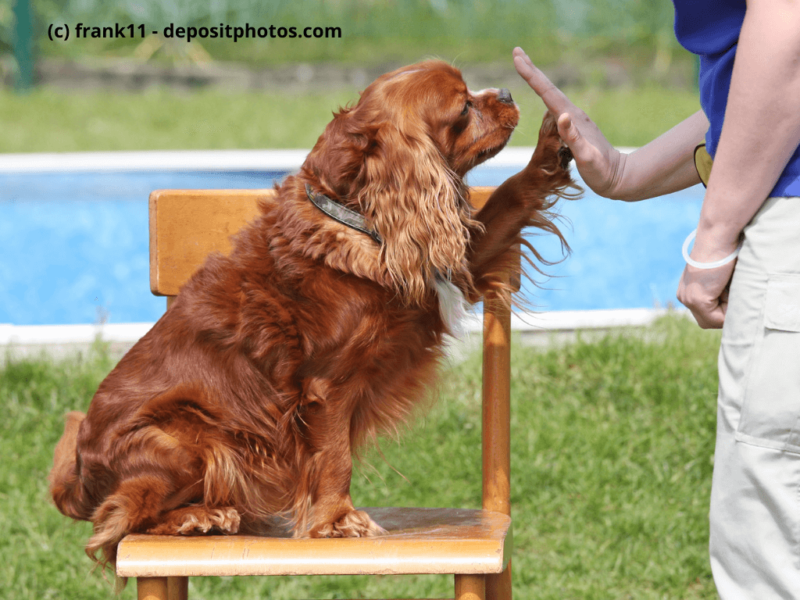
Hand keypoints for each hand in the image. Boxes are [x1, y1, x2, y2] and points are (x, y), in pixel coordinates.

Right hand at [512, 47, 625, 197]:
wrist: (620, 177)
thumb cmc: (602, 171)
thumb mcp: (587, 157)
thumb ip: (574, 138)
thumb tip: (561, 115)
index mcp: (572, 118)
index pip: (547, 93)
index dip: (531, 75)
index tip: (517, 57)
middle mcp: (572, 114)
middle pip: (548, 89)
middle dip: (532, 70)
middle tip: (517, 51)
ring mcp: (574, 120)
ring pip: (551, 96)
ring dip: (537, 81)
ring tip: (524, 67)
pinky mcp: (575, 128)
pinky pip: (555, 108)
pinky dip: (545, 98)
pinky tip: (543, 98)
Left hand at [676, 231, 739, 328]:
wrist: (717, 238)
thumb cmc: (724, 253)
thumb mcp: (719, 279)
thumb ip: (719, 293)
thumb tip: (732, 310)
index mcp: (687, 291)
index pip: (706, 315)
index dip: (722, 308)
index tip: (730, 292)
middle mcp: (684, 297)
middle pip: (708, 321)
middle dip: (724, 312)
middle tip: (730, 291)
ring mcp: (688, 299)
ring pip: (713, 321)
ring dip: (727, 309)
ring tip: (729, 287)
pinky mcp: (697, 300)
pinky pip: (718, 318)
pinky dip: (729, 308)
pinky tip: (727, 288)